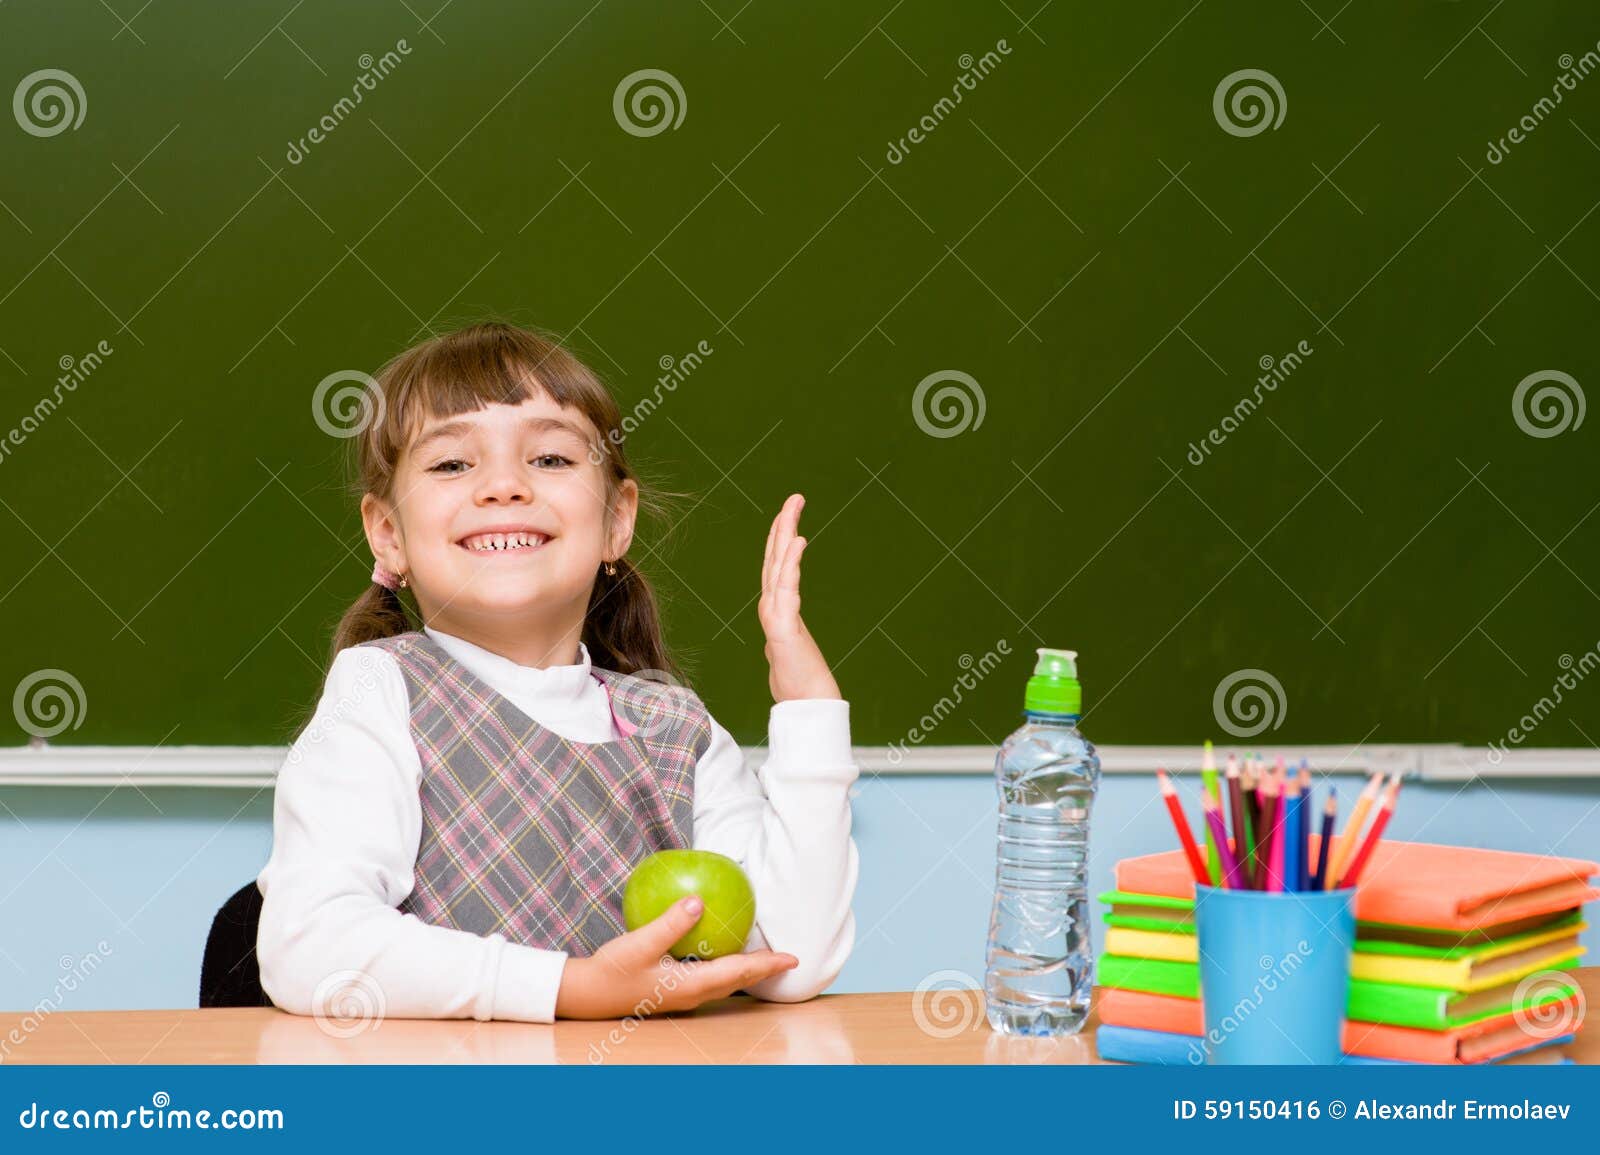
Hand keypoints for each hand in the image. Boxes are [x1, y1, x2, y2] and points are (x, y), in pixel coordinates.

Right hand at [554, 896, 798, 1019]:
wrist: (586, 995)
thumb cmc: (612, 971)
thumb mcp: (641, 943)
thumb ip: (671, 923)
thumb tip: (699, 901)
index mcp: (690, 985)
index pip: (738, 972)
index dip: (767, 964)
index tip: (793, 958)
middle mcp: (692, 993)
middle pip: (737, 979)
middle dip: (763, 968)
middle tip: (787, 957)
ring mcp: (682, 994)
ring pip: (724, 981)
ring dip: (745, 968)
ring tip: (763, 954)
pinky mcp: (672, 989)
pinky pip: (709, 976)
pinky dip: (724, 965)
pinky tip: (719, 949)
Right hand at [760, 493, 841, 702]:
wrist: (804, 703)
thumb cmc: (799, 677)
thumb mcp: (792, 645)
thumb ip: (785, 629)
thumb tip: (780, 624)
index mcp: (777, 607)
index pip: (777, 564)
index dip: (780, 537)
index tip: (789, 512)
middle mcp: (773, 606)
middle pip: (776, 557)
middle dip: (784, 525)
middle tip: (795, 497)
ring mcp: (775, 615)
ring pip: (778, 566)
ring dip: (785, 535)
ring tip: (794, 509)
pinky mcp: (781, 627)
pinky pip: (787, 588)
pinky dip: (791, 563)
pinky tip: (798, 542)